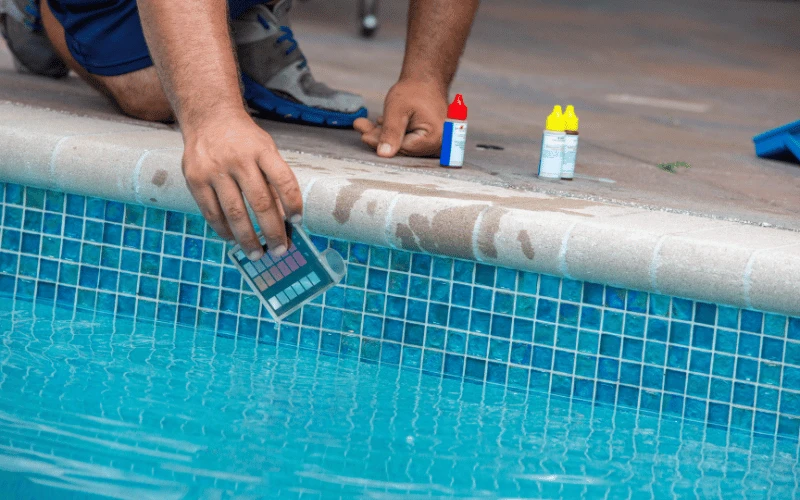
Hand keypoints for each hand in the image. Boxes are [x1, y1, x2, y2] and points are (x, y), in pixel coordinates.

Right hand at [181, 111, 301, 259]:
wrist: (208, 117)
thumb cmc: (244, 140)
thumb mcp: (265, 149)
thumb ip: (273, 178)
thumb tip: (283, 219)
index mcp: (262, 150)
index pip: (283, 180)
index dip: (293, 203)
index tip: (298, 221)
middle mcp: (238, 159)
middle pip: (260, 203)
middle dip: (272, 231)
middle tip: (280, 250)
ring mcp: (214, 169)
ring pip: (234, 213)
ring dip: (248, 238)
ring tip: (258, 254)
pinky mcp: (195, 178)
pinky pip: (211, 212)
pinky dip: (224, 230)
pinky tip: (233, 239)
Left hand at [354, 79, 447, 157]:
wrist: (426, 80)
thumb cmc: (415, 90)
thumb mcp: (397, 109)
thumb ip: (391, 132)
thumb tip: (384, 154)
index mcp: (433, 138)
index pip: (402, 148)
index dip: (381, 142)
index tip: (364, 136)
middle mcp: (436, 144)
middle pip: (401, 148)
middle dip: (379, 137)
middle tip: (360, 126)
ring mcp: (432, 142)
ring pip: (401, 144)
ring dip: (383, 134)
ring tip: (365, 123)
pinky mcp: (426, 140)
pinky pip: (406, 140)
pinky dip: (392, 132)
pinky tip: (380, 123)